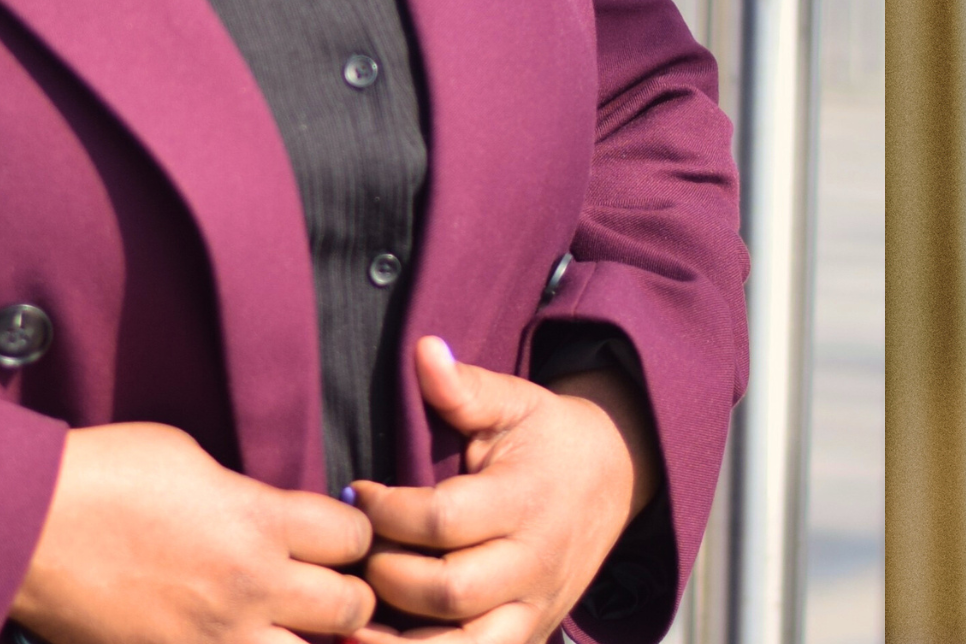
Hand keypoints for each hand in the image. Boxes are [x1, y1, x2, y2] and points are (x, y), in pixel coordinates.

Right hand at [10, 421, 377, 643]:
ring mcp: (212, 639)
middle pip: (352, 607)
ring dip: (306, 640)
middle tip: (324, 585)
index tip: (334, 533)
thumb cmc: (102, 474)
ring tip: (285, 623)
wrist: (24, 525)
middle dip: (348, 594)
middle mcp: (248, 585)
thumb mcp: (192, 459)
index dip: (352, 533)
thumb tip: (278, 519)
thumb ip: (250, 496)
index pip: (355, 536)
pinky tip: (239, 638)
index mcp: (257, 520)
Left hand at [349, 337, 661, 641]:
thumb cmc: (549, 437)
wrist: (617, 477)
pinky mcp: (530, 632)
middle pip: (448, 592)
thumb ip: (464, 387)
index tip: (358, 491)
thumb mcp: (515, 402)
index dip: (388, 512)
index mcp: (525, 499)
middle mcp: (533, 562)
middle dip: (386, 576)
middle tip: (354, 554)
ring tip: (348, 626)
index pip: (443, 520)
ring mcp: (534, 606)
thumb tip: (423, 349)